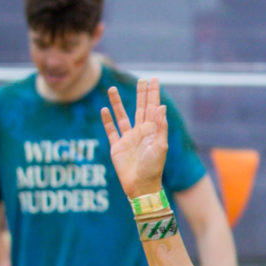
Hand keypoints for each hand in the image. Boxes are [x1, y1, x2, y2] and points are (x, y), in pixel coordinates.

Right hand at [100, 79, 169, 202]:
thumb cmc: (153, 168)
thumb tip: (161, 106)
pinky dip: (107, 120)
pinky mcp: (117, 147)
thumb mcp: (160, 146)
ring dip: (118, 103)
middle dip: (141, 94)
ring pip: (122, 116)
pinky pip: (111, 130)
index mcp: (152, 131)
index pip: (153, 107)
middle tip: (141, 80)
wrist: (141, 186)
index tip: (154, 80)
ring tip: (113, 89)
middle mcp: (140, 132)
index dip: (153, 94)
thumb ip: (160, 126)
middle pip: (140, 108)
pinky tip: (104, 110)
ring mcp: (128, 139)